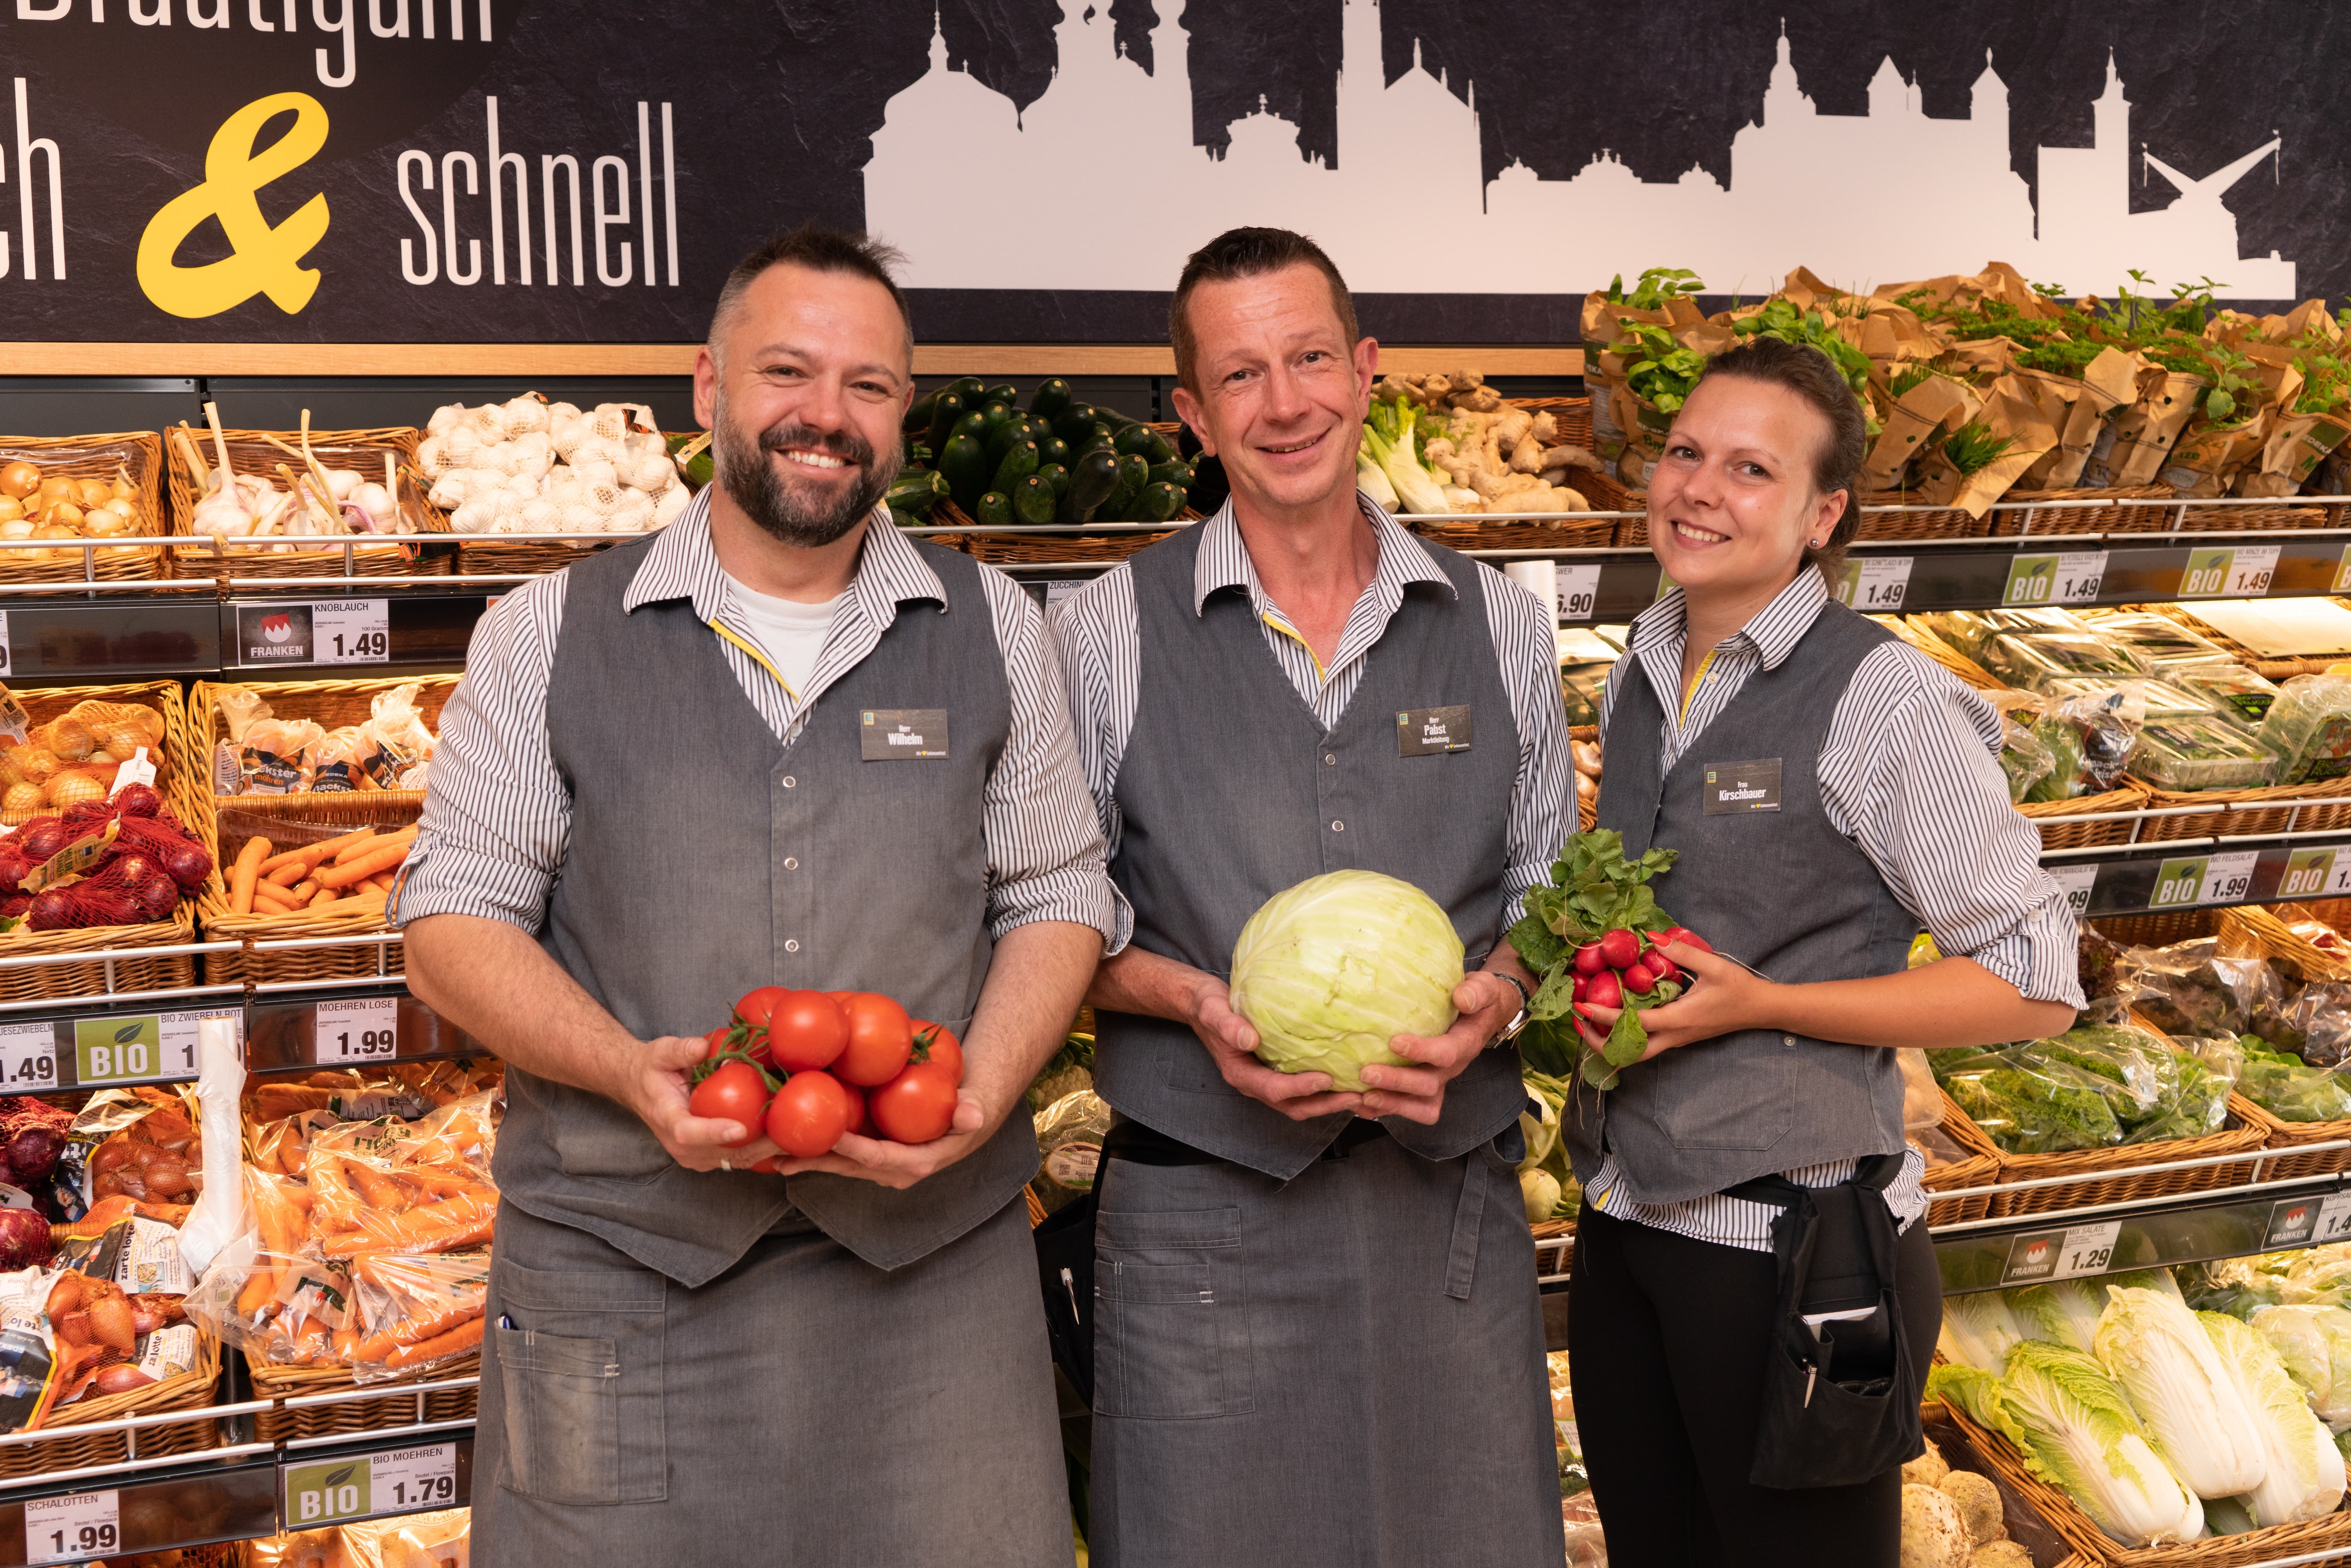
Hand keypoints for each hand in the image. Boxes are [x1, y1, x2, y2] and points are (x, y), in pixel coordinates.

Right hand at [624, 1033, 784, 1171]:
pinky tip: (782, 1136)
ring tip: (793, 1135)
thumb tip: (702, 1047)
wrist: (641, 1088)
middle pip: (720, 1153)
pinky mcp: (706, 1156)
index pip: (688, 1132)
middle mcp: (679, 1145)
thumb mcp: (660, 1052)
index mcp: (667, 1118)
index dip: (714, 1133)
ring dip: (764, 1151)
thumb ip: (679, 1050)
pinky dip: (759, 1150)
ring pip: (733, 1160)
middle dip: (756, 1145)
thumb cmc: (652, 1069)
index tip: (739, 1128)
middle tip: (788, 1131)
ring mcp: (693, 1155)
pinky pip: (736, 1158)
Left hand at [757, 1089, 992, 1188]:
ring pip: (841, 1165)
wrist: (966, 1119)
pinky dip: (819, 1152)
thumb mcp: (973, 1109)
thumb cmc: (968, 1108)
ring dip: (809, 1161)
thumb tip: (972, 1115)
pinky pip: (843, 1157)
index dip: (850, 1147)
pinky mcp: (874, 1158)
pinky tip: (792, 1148)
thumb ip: (969, 1112)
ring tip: (774, 1158)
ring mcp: (882, 1168)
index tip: (825, 1134)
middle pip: (849, 1167)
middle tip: (781, 1157)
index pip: (876, 1156)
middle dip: (816, 1162)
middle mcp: (895, 1172)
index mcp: (915, 1162)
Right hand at [1190, 977, 1362, 1121]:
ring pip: (1301, 1102)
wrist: (1203, 1006)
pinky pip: (1304, 1088)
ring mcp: (1268, 1079)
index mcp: (1241, 1074)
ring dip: (1330, 1103)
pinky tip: (1348, 1082)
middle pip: (1293, 1105)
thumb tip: (1248, 1038)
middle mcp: (1256, 1083)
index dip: (1301, 1087)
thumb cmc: (1210, 1007)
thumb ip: (1228, 1026)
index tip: (1327, 1078)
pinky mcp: (1278, 1071)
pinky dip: (1326, 1090)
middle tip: (1356, 1097)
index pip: (1274, 1089)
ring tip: (1361, 1097)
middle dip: (1325, 1105)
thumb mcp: (1213, 1012)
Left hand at [1360, 970, 1516, 1123]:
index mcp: (1465, 1044)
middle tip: (1366, 1073)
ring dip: (1389, 1103)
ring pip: (1419, 1104)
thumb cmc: (1478, 1000)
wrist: (1480, 1016)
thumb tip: (1462, 998)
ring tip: (1360, 1097)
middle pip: (1427, 1085)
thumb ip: (1477, 992)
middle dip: (1397, 1082)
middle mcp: (1451, 1068)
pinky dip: (1383, 1108)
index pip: (1446, 1053)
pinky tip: (1358, 1103)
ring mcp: (1438, 1080)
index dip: (1421, 1051)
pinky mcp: (1424, 1087)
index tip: (1394, 1042)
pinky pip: (1408, 1106)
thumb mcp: (1484, 989)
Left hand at [1572, 942, 1773, 1063]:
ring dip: (1610, 1042)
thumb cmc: (1739, 988)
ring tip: (1589, 1023)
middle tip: (1578, 1023)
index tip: (1581, 1008)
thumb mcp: (1713, 965)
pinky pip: (1645, 1044)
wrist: (1761, 1009)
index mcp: (1679, 1020)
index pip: (1634, 1024)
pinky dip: (1624, 1037)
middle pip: (1628, 1053)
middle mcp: (1674, 1036)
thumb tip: (1651, 938)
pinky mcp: (1679, 1037)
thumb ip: (1682, 953)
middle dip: (1600, 1043)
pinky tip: (1614, 1017)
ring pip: (1636, 1053)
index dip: (1604, 1018)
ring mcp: (1676, 1040)